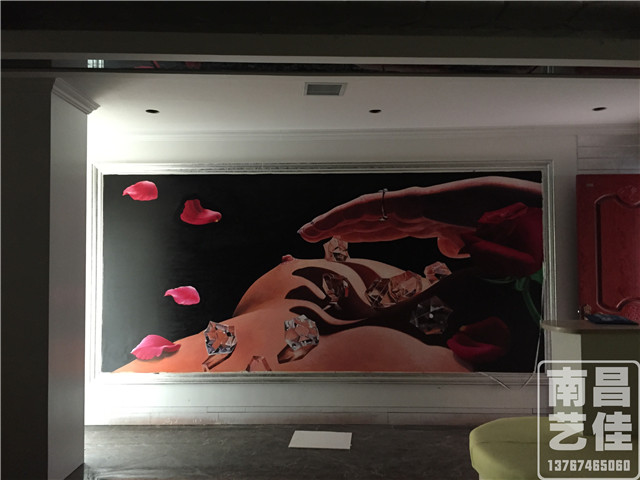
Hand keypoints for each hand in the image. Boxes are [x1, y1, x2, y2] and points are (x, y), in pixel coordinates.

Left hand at [298, 176, 541, 257]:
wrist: (515, 208)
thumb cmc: (497, 226)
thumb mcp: (476, 248)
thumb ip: (459, 248)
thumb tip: (448, 249)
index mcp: (423, 221)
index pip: (383, 228)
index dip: (359, 233)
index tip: (339, 242)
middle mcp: (412, 211)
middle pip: (367, 219)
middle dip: (338, 226)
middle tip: (310, 234)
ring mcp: (411, 205)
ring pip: (363, 212)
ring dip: (334, 221)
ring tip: (309, 229)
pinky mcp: (411, 202)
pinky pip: (374, 208)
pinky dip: (349, 214)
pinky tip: (330, 223)